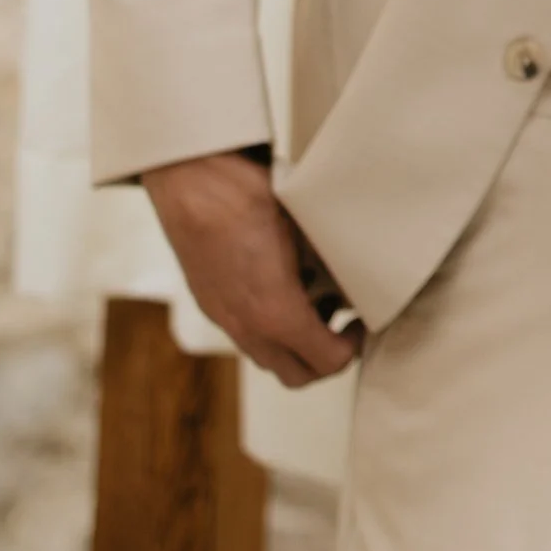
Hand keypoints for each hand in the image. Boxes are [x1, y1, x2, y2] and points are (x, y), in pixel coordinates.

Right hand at [142, 150, 363, 388]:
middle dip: (325, 358)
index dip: (352, 347)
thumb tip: (354, 278)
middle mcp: (245, 326)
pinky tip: (283, 286)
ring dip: (296, 343)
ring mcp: (223, 316)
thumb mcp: (305, 226)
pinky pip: (246, 333)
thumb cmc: (247, 193)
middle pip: (296, 374)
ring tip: (315, 303)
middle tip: (343, 326)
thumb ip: (330, 262)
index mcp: (275, 312)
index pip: (327, 361)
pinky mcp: (209, 301)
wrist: (189, 176)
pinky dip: (270, 325)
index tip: (361, 322)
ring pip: (268, 355)